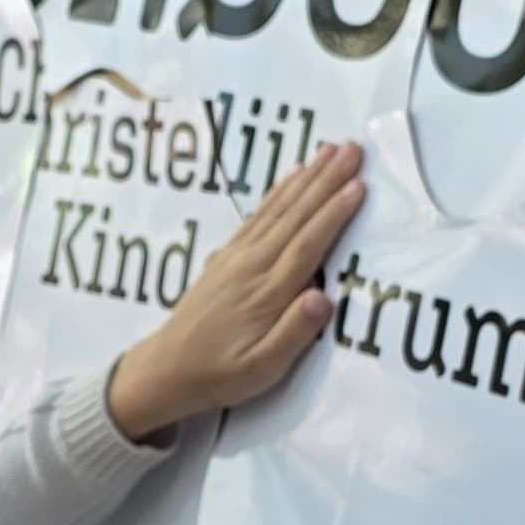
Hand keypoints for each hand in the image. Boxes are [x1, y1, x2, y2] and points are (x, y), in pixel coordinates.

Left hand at [104, 140, 365, 438]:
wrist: (165, 369)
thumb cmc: (219, 375)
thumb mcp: (261, 370)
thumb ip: (293, 333)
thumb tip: (323, 298)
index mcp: (267, 293)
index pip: (307, 245)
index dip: (334, 214)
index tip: (358, 185)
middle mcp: (252, 266)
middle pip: (296, 216)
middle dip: (327, 180)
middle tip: (354, 149)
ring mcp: (237, 257)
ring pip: (278, 208)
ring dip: (307, 177)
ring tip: (331, 150)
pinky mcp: (227, 256)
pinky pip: (259, 214)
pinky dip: (278, 192)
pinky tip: (292, 175)